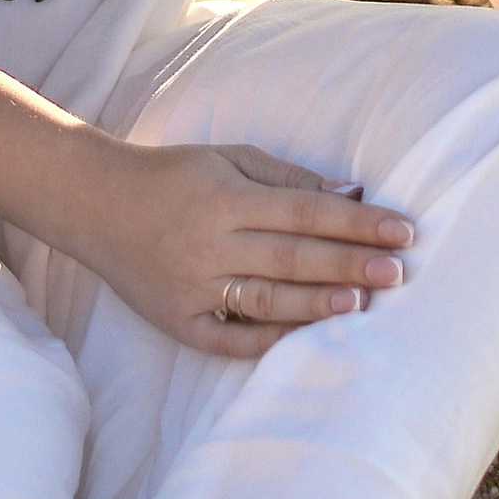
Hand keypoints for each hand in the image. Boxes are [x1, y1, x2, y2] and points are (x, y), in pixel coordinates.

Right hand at [68, 137, 414, 356]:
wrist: (96, 204)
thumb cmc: (173, 176)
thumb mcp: (228, 158)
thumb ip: (289, 178)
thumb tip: (352, 192)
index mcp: (226, 198)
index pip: (306, 212)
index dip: (357, 222)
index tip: (402, 230)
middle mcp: (211, 244)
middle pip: (293, 258)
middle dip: (350, 264)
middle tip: (399, 272)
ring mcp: (194, 287)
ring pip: (267, 301)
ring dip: (317, 304)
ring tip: (363, 305)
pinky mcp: (179, 322)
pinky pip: (231, 340)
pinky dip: (270, 339)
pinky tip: (307, 335)